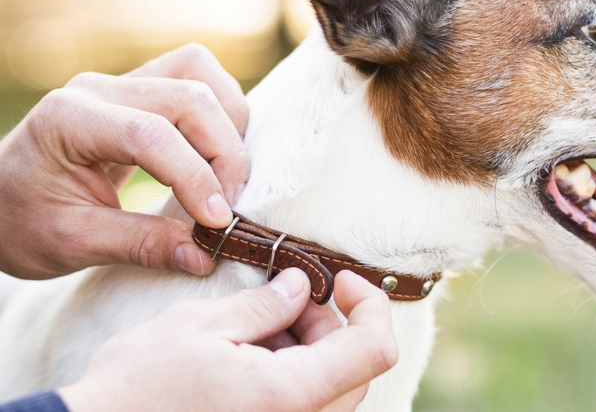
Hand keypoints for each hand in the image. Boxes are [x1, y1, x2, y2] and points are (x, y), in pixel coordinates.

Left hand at [0, 44, 248, 278]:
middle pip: (189, 95)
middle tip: (226, 206)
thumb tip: (206, 257)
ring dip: (228, 123)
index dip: (195, 177)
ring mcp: (120, 82)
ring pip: (198, 73)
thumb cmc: (21, 221)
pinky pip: (194, 78)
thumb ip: (141, 246)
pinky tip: (213, 155)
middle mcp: (98, 88)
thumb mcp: (72, 243)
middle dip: (223, 151)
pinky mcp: (139, 89)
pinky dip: (219, 113)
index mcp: (68, 119)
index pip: (151, 134)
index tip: (217, 223)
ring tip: (224, 177)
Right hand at [58, 269, 398, 411]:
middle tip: (284, 298)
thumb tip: (300, 285)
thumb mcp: (200, 327)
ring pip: (333, 388)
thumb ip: (263, 305)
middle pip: (356, 367)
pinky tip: (249, 357)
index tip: (338, 279)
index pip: (375, 349)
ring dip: (308, 348)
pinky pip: (305, 405)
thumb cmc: (137, 387)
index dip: (371, 305)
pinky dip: (291, 373)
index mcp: (289, 396)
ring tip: (255, 328)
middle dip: (329, 323)